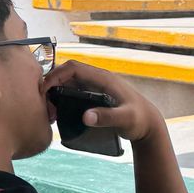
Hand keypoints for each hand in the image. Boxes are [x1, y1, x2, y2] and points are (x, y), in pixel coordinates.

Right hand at [45, 59, 166, 144]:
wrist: (148, 125)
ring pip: (68, 83)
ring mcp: (95, 87)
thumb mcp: (125, 119)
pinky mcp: (94, 96)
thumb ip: (107, 117)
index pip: (74, 68)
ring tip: (50, 112)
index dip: (56, 75)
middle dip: (52, 85)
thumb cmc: (139, 119)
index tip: (45, 91)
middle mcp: (97, 79)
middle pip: (67, 74)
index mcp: (103, 78)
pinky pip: (73, 92)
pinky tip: (59, 114)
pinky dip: (62, 99)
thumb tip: (86, 116)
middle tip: (45, 106)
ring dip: (56, 93)